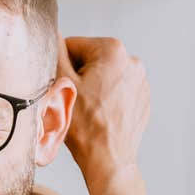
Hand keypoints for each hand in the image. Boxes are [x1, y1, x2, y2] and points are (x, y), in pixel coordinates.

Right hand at [56, 34, 150, 184]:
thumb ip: (56, 53)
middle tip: (73, 101)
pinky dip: (107, 100)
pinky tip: (100, 117)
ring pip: (105, 76)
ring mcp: (140, 81)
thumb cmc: (85, 127)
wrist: (108, 160)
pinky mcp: (142, 99)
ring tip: (87, 111)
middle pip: (92, 60)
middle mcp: (132, 61)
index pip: (74, 45)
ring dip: (93, 88)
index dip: (61, 65)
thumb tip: (52, 34)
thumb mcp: (63, 84)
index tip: (61, 85)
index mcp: (112, 50)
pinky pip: (118, 92)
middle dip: (80, 76)